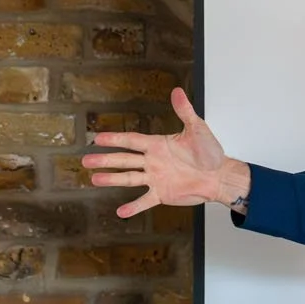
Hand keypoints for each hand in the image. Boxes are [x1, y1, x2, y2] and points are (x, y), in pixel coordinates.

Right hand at [82, 87, 251, 217]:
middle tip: (86, 160)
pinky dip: (133, 207)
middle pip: (124, 160)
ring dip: (112, 179)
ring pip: (129, 178)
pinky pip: (145, 201)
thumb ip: (184, 112)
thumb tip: (177, 91)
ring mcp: (156, 178)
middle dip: (105, 160)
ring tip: (95, 179)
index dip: (114, 139)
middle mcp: (152, 161)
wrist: (218, 175)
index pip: (131, 140)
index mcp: (157, 145)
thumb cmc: (210, 152)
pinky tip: (121, 212)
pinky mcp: (162, 194)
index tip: (97, 138)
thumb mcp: (197, 129)